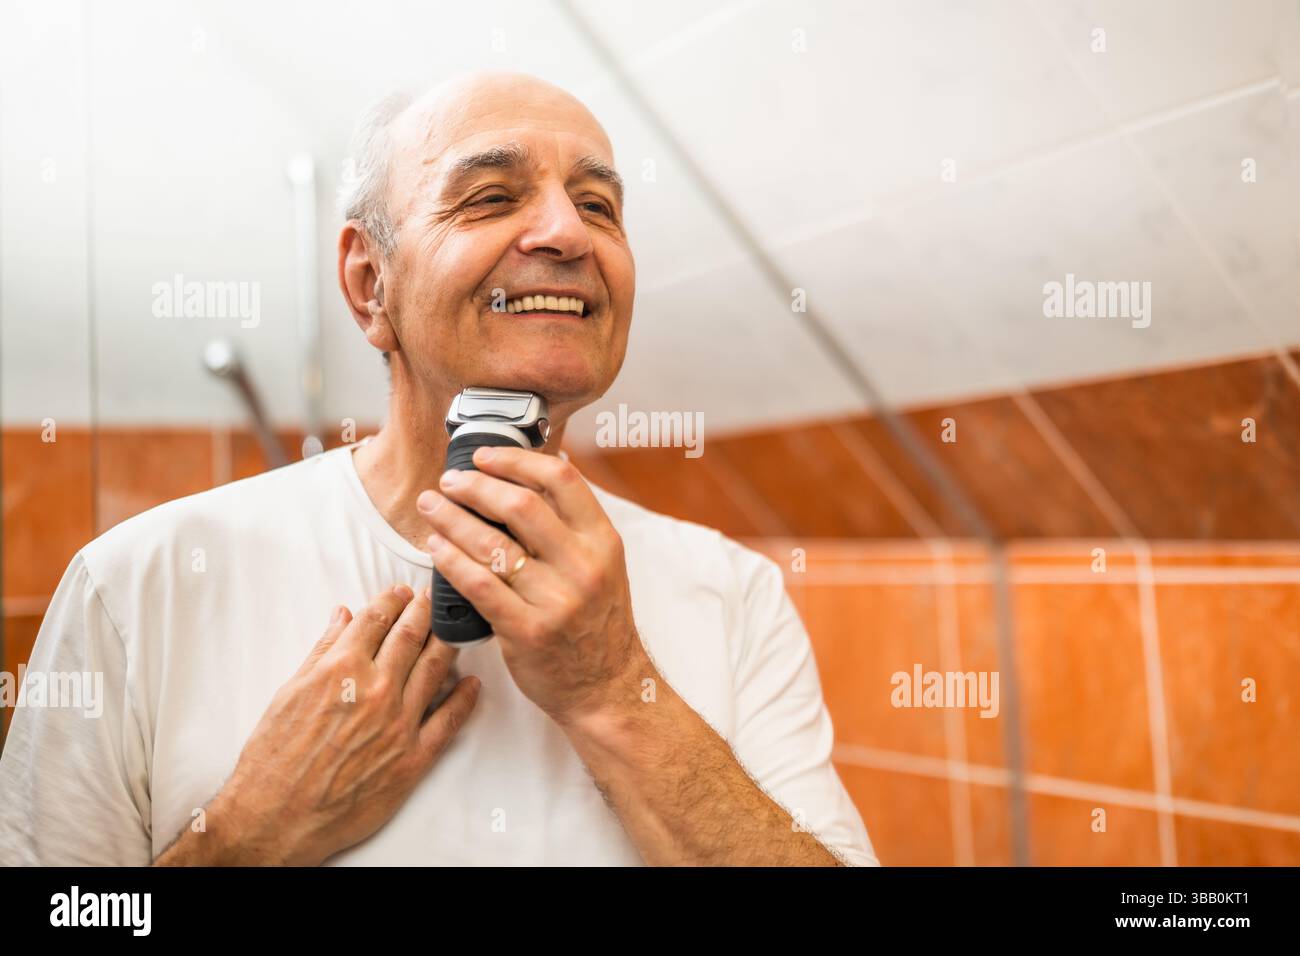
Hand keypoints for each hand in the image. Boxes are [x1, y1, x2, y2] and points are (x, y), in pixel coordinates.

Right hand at [157, 585, 479, 865]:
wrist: (278, 815)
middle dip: (423, 612)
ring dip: (447, 642)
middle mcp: (376, 690)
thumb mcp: (289, 693)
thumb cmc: (274, 759)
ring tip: (453, 627)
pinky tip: (472, 684)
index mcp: (342, 670)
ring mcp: (398, 723)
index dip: (392, 600)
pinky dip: (465, 699)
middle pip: (410, 637)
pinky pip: (449, 720)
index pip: (376, 620)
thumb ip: (321, 652)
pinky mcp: (413, 757)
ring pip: (435, 669)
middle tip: (431, 599)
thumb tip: (342, 618)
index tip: (401, 592)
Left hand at [417, 448, 646, 725]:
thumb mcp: (603, 566)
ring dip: (452, 518)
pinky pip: (479, 585)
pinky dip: (451, 560)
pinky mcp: (527, 630)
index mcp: (603, 541)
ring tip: (430, 506)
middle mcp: (583, 566)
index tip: (485, 456)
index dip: (516, 460)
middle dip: (475, 486)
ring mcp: (556, 599)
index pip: (561, 480)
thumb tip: (536, 475)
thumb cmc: (598, 624)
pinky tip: (435, 547)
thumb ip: (574, 526)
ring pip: (492, 543)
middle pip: (520, 505)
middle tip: (448, 481)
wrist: (608, 688)